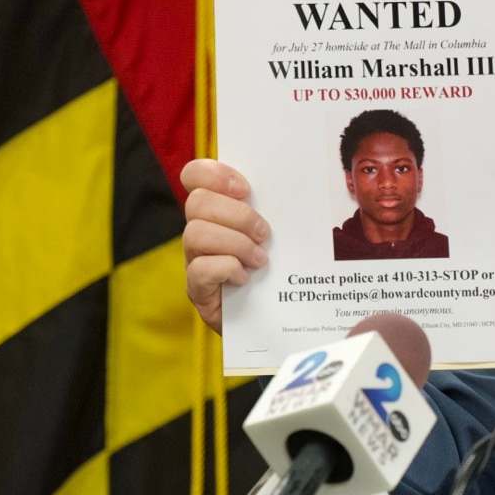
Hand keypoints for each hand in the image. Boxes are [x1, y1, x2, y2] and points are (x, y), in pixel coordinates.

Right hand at [180, 158, 270, 332]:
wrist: (277, 320)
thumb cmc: (281, 272)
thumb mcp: (281, 236)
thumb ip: (278, 211)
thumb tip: (300, 186)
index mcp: (218, 212)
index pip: (194, 176)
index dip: (214, 174)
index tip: (245, 189)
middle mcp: (200, 233)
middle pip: (197, 203)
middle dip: (236, 215)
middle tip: (263, 233)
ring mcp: (195, 262)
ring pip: (195, 234)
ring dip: (234, 244)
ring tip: (260, 260)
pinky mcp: (198, 291)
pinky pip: (200, 270)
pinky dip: (227, 269)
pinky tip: (246, 279)